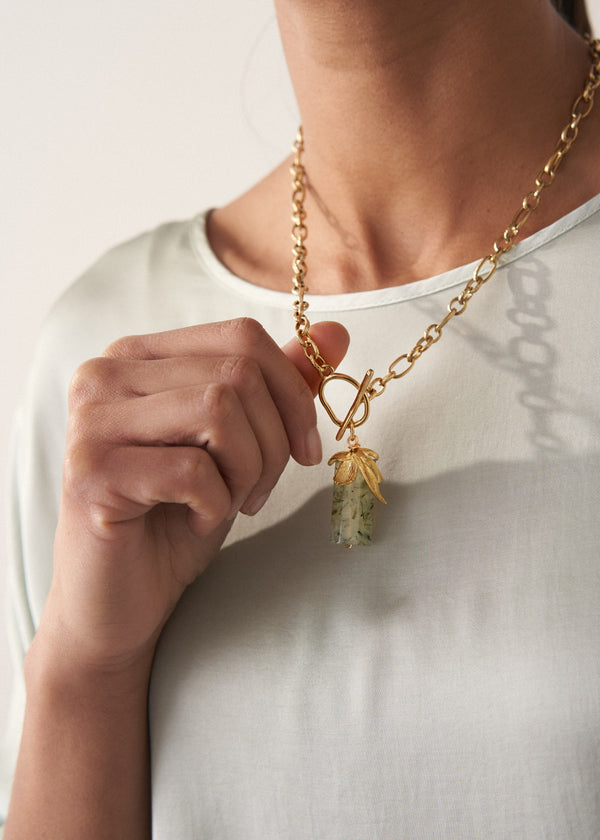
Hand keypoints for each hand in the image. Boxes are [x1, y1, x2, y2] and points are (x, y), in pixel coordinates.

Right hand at [39, 318, 347, 672]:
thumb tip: (336, 333)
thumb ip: (276, 386)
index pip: (241, 336)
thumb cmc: (177, 519)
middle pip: (237, 372)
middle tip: (260, 491)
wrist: (119, 601)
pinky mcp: (90, 471)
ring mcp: (91, 420)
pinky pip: (193, 469)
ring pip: (219, 409)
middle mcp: (104, 373)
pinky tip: (197, 522)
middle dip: (274, 441)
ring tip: (231, 504)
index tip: (306, 448)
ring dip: (248, 471)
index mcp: (139, 356)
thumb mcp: (239, 447)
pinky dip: (216, 504)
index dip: (292, 391)